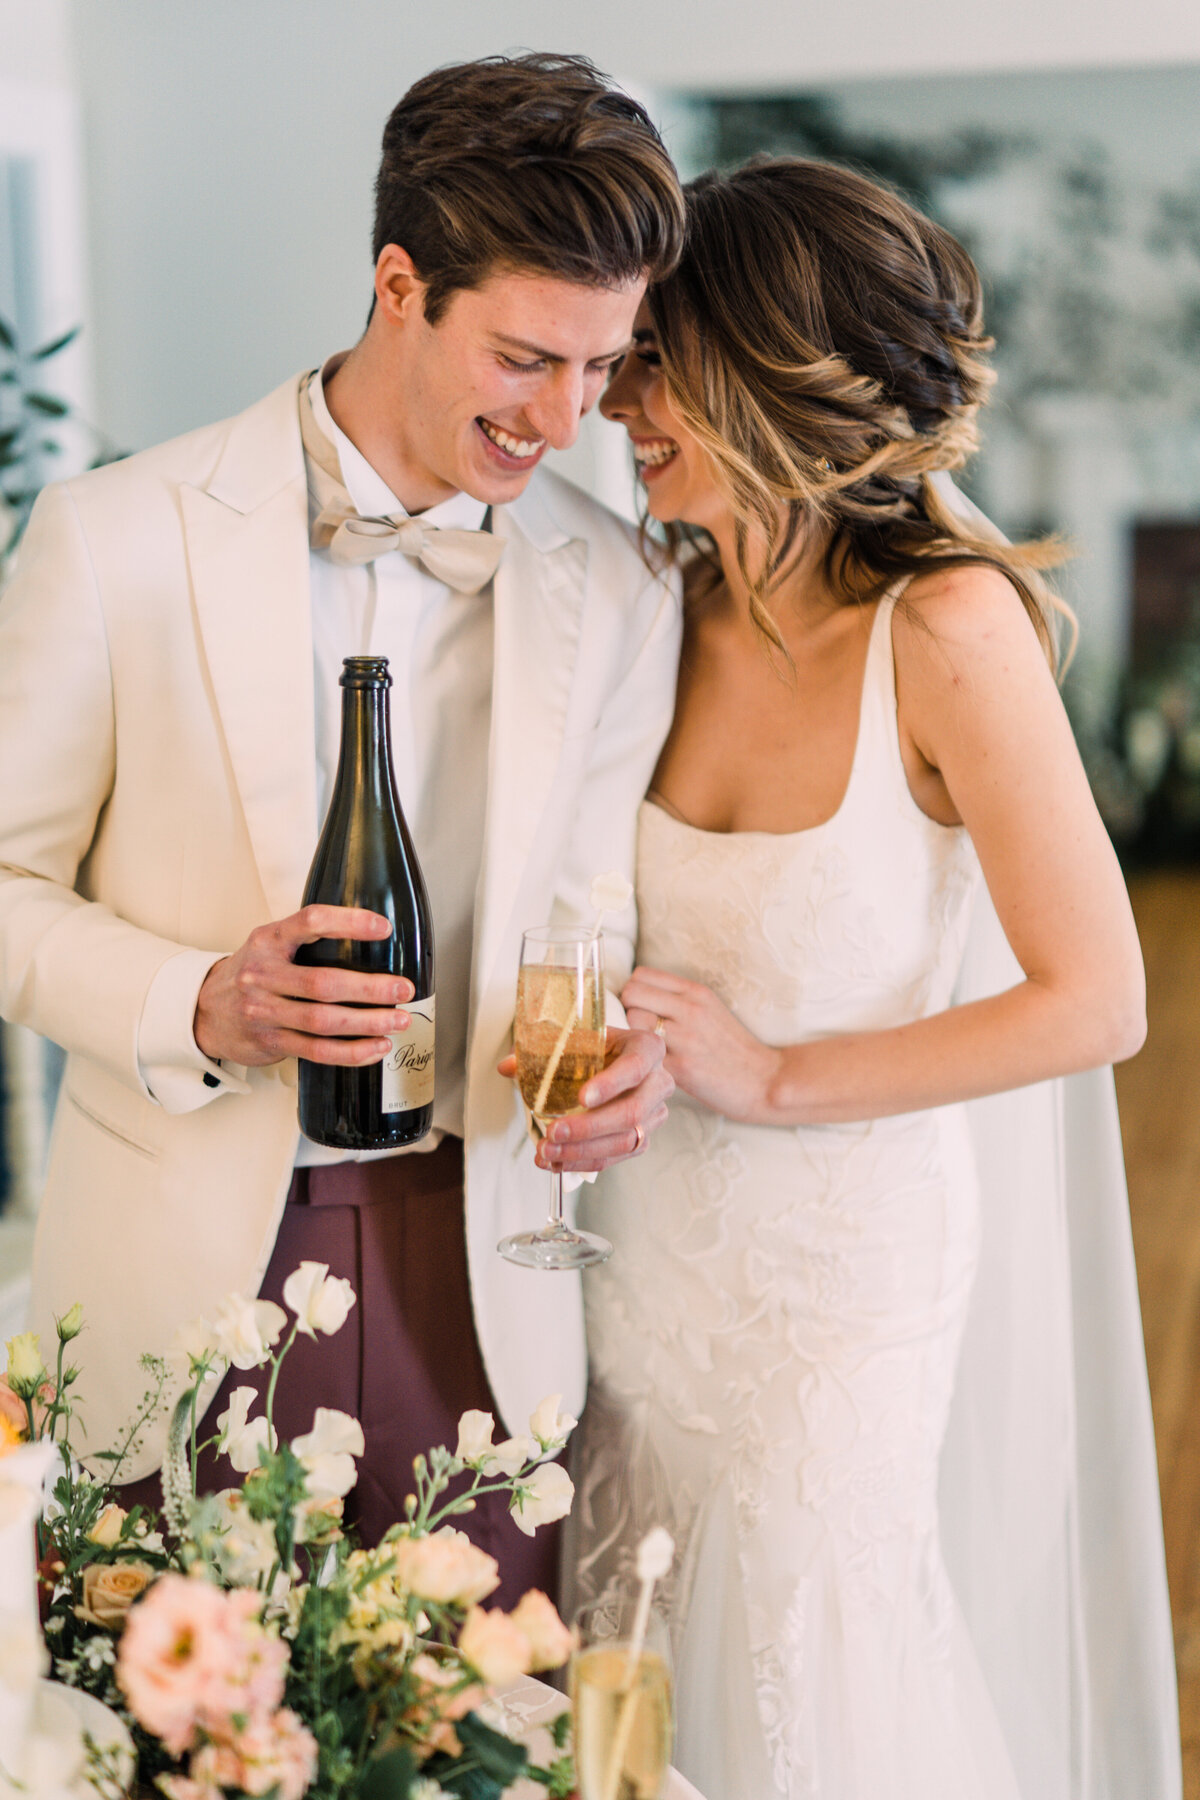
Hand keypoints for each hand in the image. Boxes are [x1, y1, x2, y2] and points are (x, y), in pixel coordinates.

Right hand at [194, 906, 414, 1066]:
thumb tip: (368, 940)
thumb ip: (305, 940)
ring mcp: (264, 1012)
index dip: (348, 922)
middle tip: (402, 989)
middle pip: (323, 983)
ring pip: (324, 1022)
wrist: (203, 1011)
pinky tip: (376, 1047)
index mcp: (268, 940)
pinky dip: (352, 1052)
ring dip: (368, 1023)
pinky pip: (318, 1051)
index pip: (310, 922)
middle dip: (370, 988)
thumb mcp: (268, 944)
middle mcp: (263, 975)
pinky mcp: (270, 1042)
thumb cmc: (250, 973)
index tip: (383, 928)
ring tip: (399, 1021)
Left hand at [496, 1026, 673, 1172]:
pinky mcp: (642, 1139)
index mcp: (647, 1048)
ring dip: (582, 1150)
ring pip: (625, 1141)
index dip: (610, 1084)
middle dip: (589, 1127)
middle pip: (631, 1112)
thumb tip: (507, 1067)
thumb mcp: (576, 1040)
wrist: (615, 1062)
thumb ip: (543, 1051)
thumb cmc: (597, 1048)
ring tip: (547, 1151)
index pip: (635, 1066)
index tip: (581, 1097)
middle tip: (553, 1132)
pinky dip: (583, 1162)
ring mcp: (654, 1114)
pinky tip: (555, 1162)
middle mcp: (659, 1082)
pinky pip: (616, 1157)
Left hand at [622, 966, 781, 1123]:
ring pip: (633, 1021)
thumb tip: (638, 995)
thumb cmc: (732, 1047)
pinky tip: (651, 1066)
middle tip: (639, 1030)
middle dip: (628, 1011)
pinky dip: (640, 1059)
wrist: (764, 1080)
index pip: (641, 974)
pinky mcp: (680, 1066)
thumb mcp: (710, 1008)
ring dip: (632, 1036)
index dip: (634, 991)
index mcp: (696, 992)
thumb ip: (677, 999)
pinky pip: (643, 1053)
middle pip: (631, 993)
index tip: (640, 1008)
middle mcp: (689, 1009)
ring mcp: (685, 1037)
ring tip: (645, 1048)